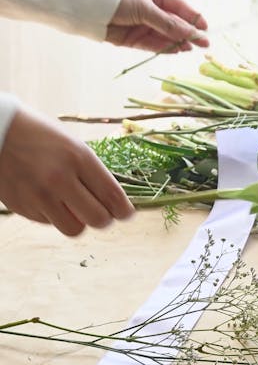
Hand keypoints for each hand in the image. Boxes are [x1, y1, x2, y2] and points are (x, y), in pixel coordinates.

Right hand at [0, 107, 134, 235]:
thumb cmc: (38, 135)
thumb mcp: (71, 145)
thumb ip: (91, 173)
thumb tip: (112, 202)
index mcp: (78, 157)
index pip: (113, 196)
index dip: (124, 211)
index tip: (126, 213)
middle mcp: (60, 179)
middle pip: (98, 220)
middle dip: (105, 219)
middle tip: (102, 213)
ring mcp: (40, 196)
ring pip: (75, 229)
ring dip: (79, 221)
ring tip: (74, 207)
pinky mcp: (23, 207)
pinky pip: (51, 223)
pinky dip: (55, 215)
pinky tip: (48, 198)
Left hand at [105, 0, 208, 52]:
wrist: (89, 9)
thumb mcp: (146, 9)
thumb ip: (168, 24)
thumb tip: (191, 33)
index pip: (181, 8)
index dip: (194, 19)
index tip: (206, 29)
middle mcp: (153, 9)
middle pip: (175, 24)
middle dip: (188, 33)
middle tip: (204, 44)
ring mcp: (145, 25)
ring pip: (166, 36)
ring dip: (178, 42)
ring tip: (190, 49)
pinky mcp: (136, 39)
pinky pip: (155, 44)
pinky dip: (165, 48)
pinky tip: (177, 51)